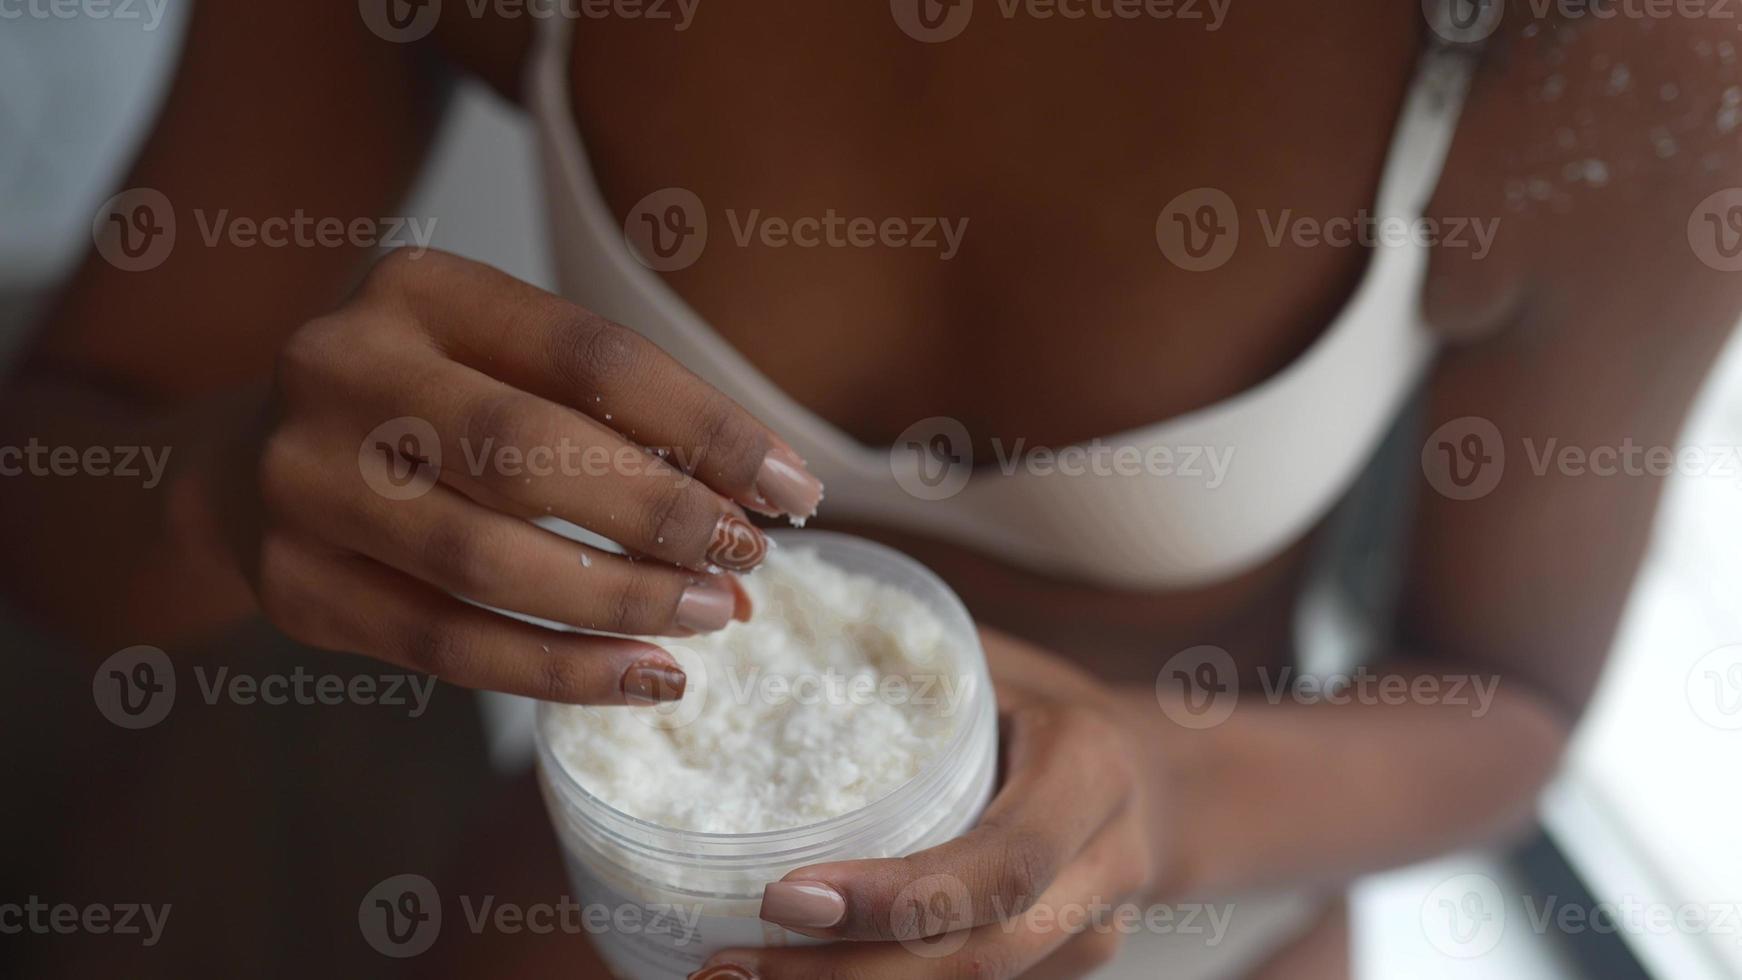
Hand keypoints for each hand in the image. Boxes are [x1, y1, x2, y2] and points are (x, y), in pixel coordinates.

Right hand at [217, 248, 821, 703]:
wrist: (247, 467)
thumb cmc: (426, 409)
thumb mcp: (499, 360)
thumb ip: (610, 411)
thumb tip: (760, 500)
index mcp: (417, 288)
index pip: (589, 354)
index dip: (705, 427)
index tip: (790, 487)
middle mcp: (343, 369)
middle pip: (530, 451)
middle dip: (663, 515)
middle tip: (748, 558)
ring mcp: (302, 480)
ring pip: (486, 561)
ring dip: (621, 599)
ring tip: (710, 616)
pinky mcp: (294, 586)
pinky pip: (446, 646)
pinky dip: (559, 670)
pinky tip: (644, 678)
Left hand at [693, 628, 1161, 979]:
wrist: (1159, 782)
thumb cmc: (1046, 706)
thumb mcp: (1001, 666)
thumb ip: (914, 661)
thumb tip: (769, 622)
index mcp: (1090, 774)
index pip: (999, 861)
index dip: (894, 894)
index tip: (781, 896)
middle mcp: (1105, 870)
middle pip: (977, 958)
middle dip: (842, 978)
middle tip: (721, 968)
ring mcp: (1092, 936)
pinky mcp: (1060, 973)